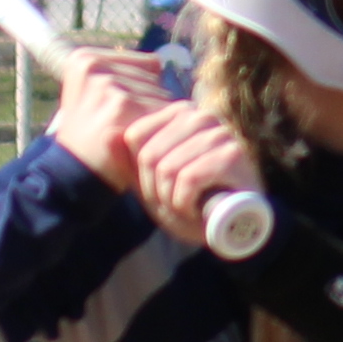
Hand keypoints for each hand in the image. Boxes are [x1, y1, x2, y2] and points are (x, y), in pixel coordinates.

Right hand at [43, 47, 164, 193]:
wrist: (76, 176)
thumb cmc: (91, 138)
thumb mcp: (93, 96)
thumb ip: (123, 74)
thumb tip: (161, 63)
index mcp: (85, 59)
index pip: (150, 64)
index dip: (145, 95)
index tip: (120, 114)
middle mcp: (94, 66)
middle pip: (157, 81)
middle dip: (150, 106)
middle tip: (124, 129)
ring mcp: (107, 84)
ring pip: (162, 96)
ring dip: (155, 121)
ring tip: (128, 137)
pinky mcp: (122, 104)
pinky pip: (163, 113)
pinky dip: (159, 133)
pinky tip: (138, 145)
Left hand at [118, 95, 263, 250]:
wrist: (234, 227)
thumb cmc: (192, 202)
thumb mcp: (152, 182)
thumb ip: (130, 161)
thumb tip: (108, 138)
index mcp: (179, 114)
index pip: (135, 135)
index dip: (139, 173)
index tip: (157, 190)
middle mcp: (199, 116)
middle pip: (149, 155)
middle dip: (155, 190)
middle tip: (173, 205)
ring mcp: (218, 133)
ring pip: (168, 168)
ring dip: (171, 200)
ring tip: (186, 207)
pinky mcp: (232, 154)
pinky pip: (189, 178)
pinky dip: (186, 203)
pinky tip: (196, 210)